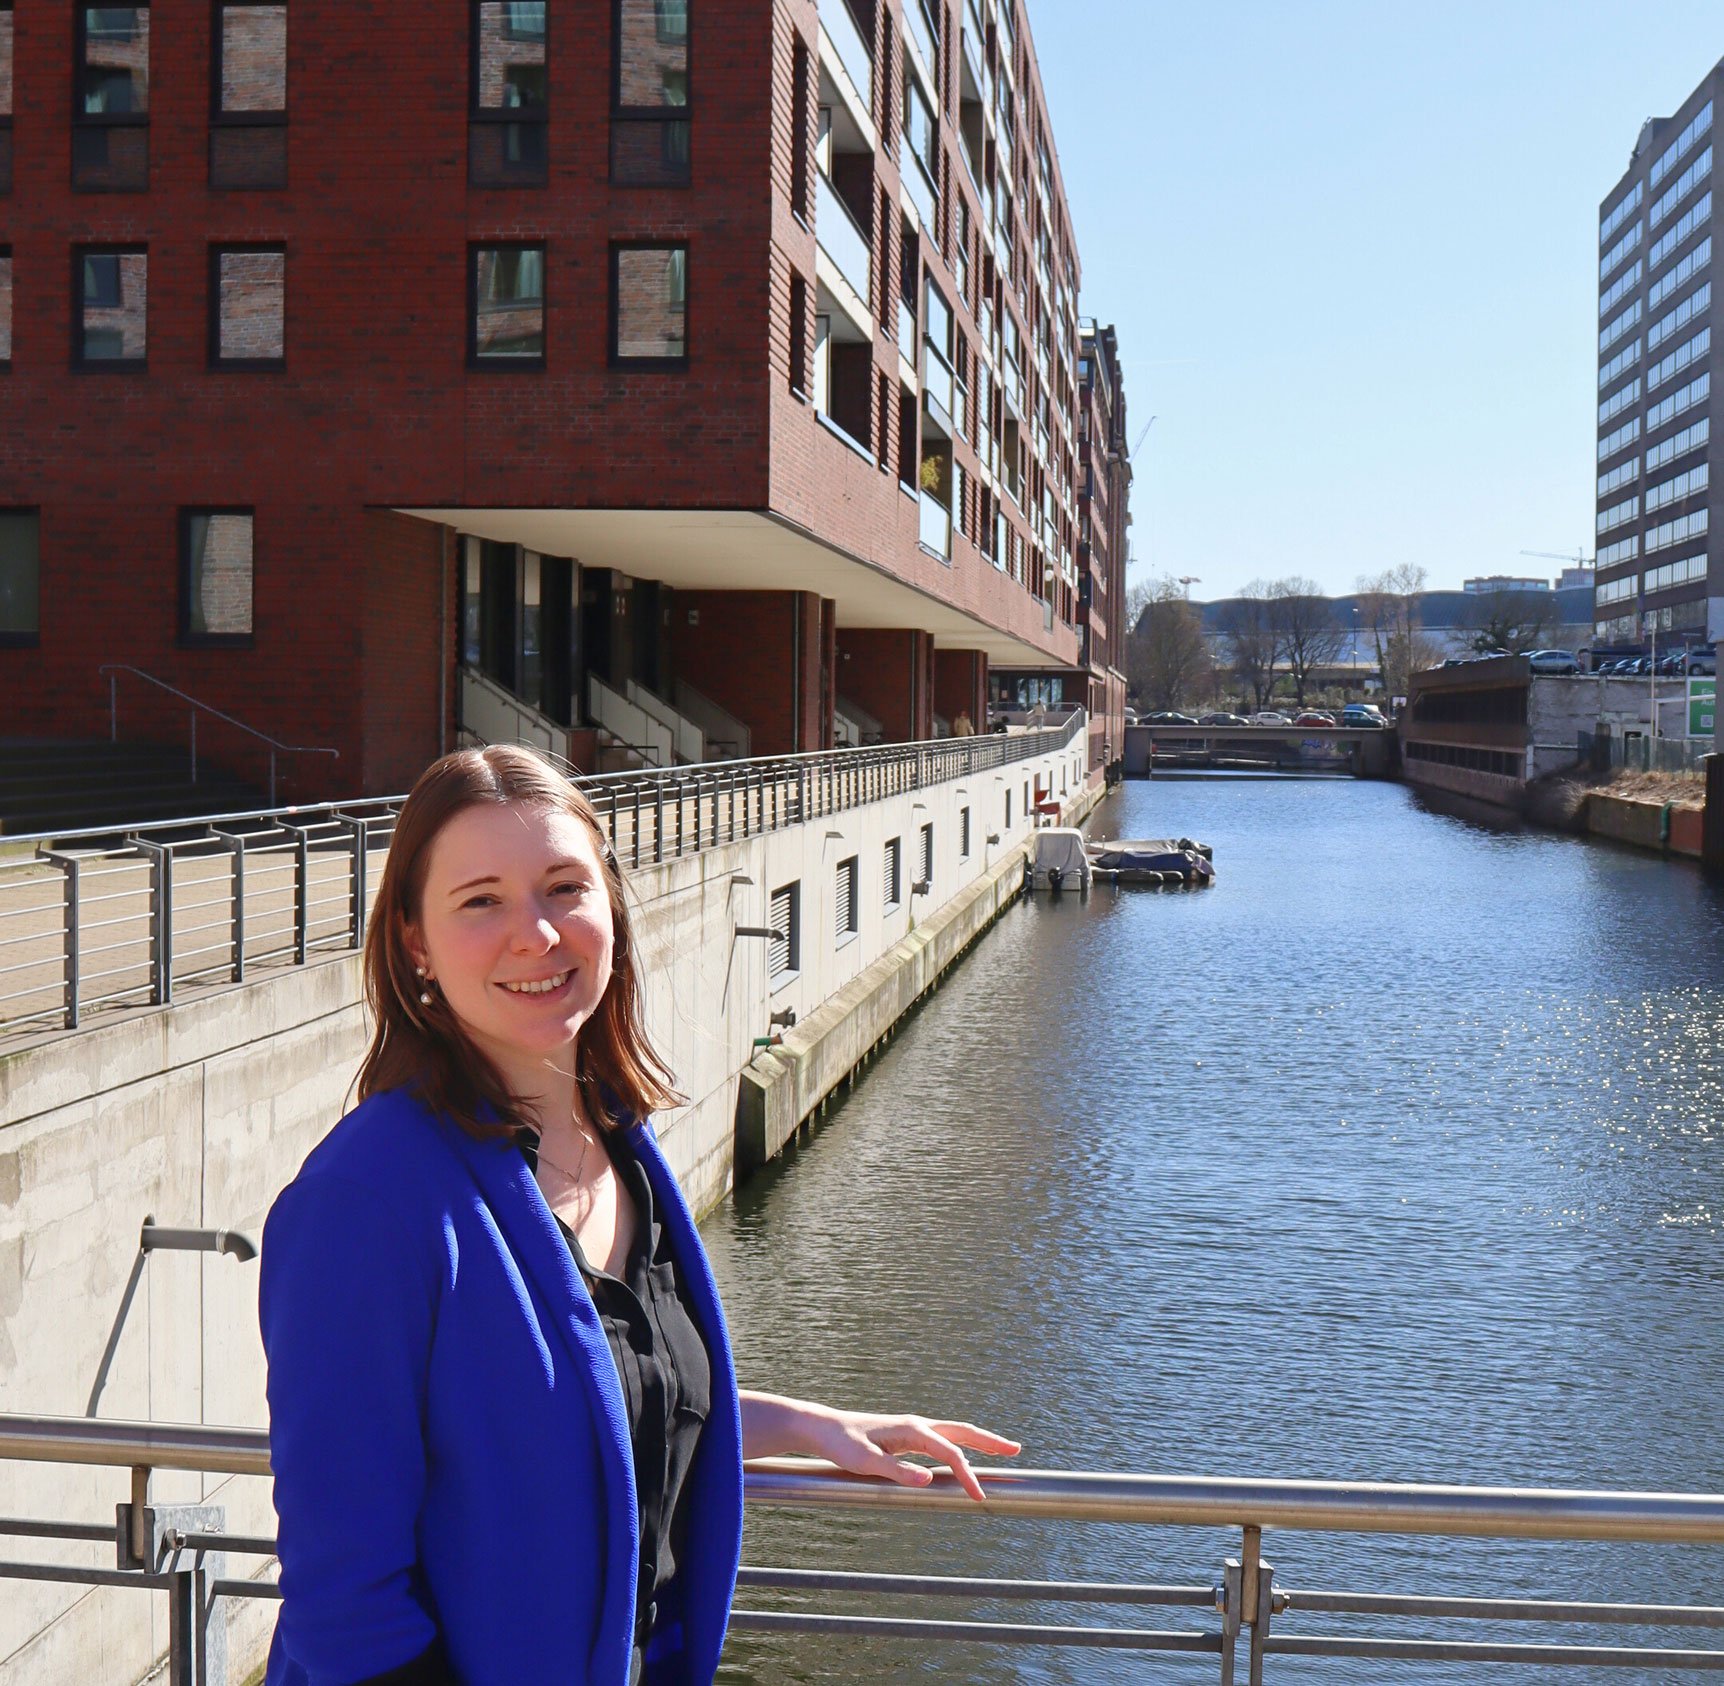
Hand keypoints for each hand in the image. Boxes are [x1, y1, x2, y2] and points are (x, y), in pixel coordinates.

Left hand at [742, 1392, 1019, 1501]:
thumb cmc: (841, 1445)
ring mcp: (911, 1430)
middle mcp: (916, 1425)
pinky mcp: (905, 1438)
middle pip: (961, 1431)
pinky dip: (959, 1446)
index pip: (950, 1452)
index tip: (980, 1497)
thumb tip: (929, 1481)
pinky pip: (940, 1441)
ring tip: (1000, 1451)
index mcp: (911, 1429)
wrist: (821, 1429)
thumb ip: (896, 1471)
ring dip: (977, 1441)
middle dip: (989, 1441)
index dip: (967, 1475)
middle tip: (1016, 1450)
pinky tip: (961, 1459)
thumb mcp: (865, 1462)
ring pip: (952, 1433)